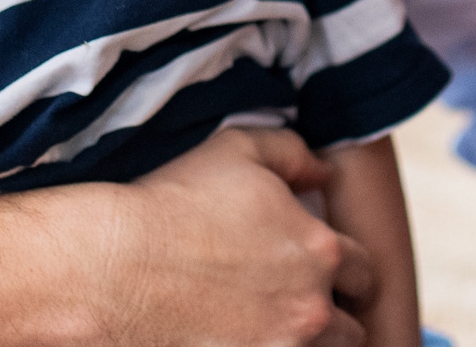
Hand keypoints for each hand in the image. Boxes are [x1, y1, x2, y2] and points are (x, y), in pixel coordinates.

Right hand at [112, 127, 378, 346]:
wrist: (111, 267)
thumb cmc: (172, 204)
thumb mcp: (237, 149)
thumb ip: (293, 154)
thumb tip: (324, 172)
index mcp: (320, 251)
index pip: (364, 271)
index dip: (347, 270)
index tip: (322, 272)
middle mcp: (311, 309)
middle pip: (350, 329)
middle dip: (328, 316)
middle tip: (294, 308)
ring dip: (303, 344)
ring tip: (267, 330)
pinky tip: (237, 340)